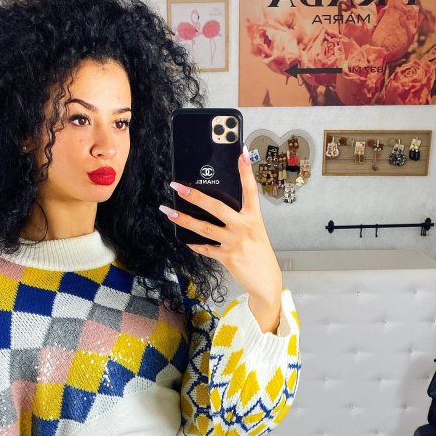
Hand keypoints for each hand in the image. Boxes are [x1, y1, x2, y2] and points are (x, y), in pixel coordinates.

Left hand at [162, 148, 283, 331]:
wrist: (266, 282)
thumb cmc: (259, 255)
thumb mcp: (254, 232)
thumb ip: (239, 219)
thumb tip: (216, 208)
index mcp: (253, 217)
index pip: (250, 190)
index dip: (246, 171)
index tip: (241, 154)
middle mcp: (244, 227)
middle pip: (216, 207)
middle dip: (195, 196)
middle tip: (178, 186)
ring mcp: (234, 242)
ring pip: (204, 228)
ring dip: (184, 219)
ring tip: (168, 211)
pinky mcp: (227, 257)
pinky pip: (206, 249)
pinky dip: (196, 245)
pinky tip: (186, 241)